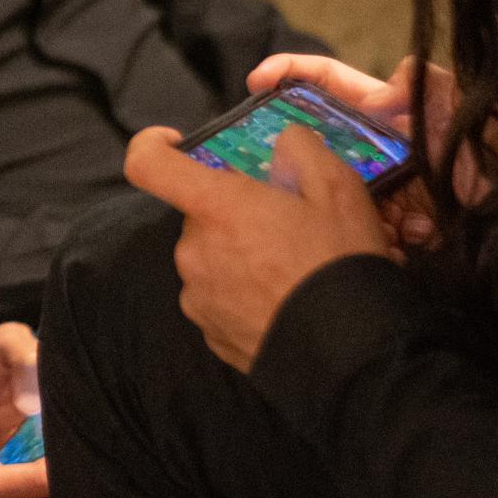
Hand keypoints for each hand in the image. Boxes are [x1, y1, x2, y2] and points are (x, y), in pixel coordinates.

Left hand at [125, 124, 395, 372]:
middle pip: (199, 214)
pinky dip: (243, 292)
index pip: (147, 164)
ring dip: (240, 253)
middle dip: (234, 211)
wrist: (350, 354)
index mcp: (215, 208)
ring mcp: (197, 296)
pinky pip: (218, 297)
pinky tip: (283, 299)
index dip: (153, 145)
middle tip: (285, 224)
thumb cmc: (339, 263)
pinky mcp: (210, 333)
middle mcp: (193, 251)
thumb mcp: (337, 187)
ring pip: (210, 256)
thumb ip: (300, 148)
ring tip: (292, 267)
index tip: (177, 143)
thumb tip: (282, 142)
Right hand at [247, 53, 477, 248]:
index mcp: (376, 111)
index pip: (322, 82)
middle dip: (299, 159)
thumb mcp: (462, 103)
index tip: (255, 81)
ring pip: (330, 192)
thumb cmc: (487, 148)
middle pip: (312, 144)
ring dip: (345, 204)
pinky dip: (381, 235)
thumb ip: (427, 82)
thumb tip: (386, 87)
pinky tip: (409, 235)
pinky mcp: (384, 223)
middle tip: (291, 172)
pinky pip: (361, 229)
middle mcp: (365, 147)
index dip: (286, 74)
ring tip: (389, 216)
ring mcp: (371, 186)